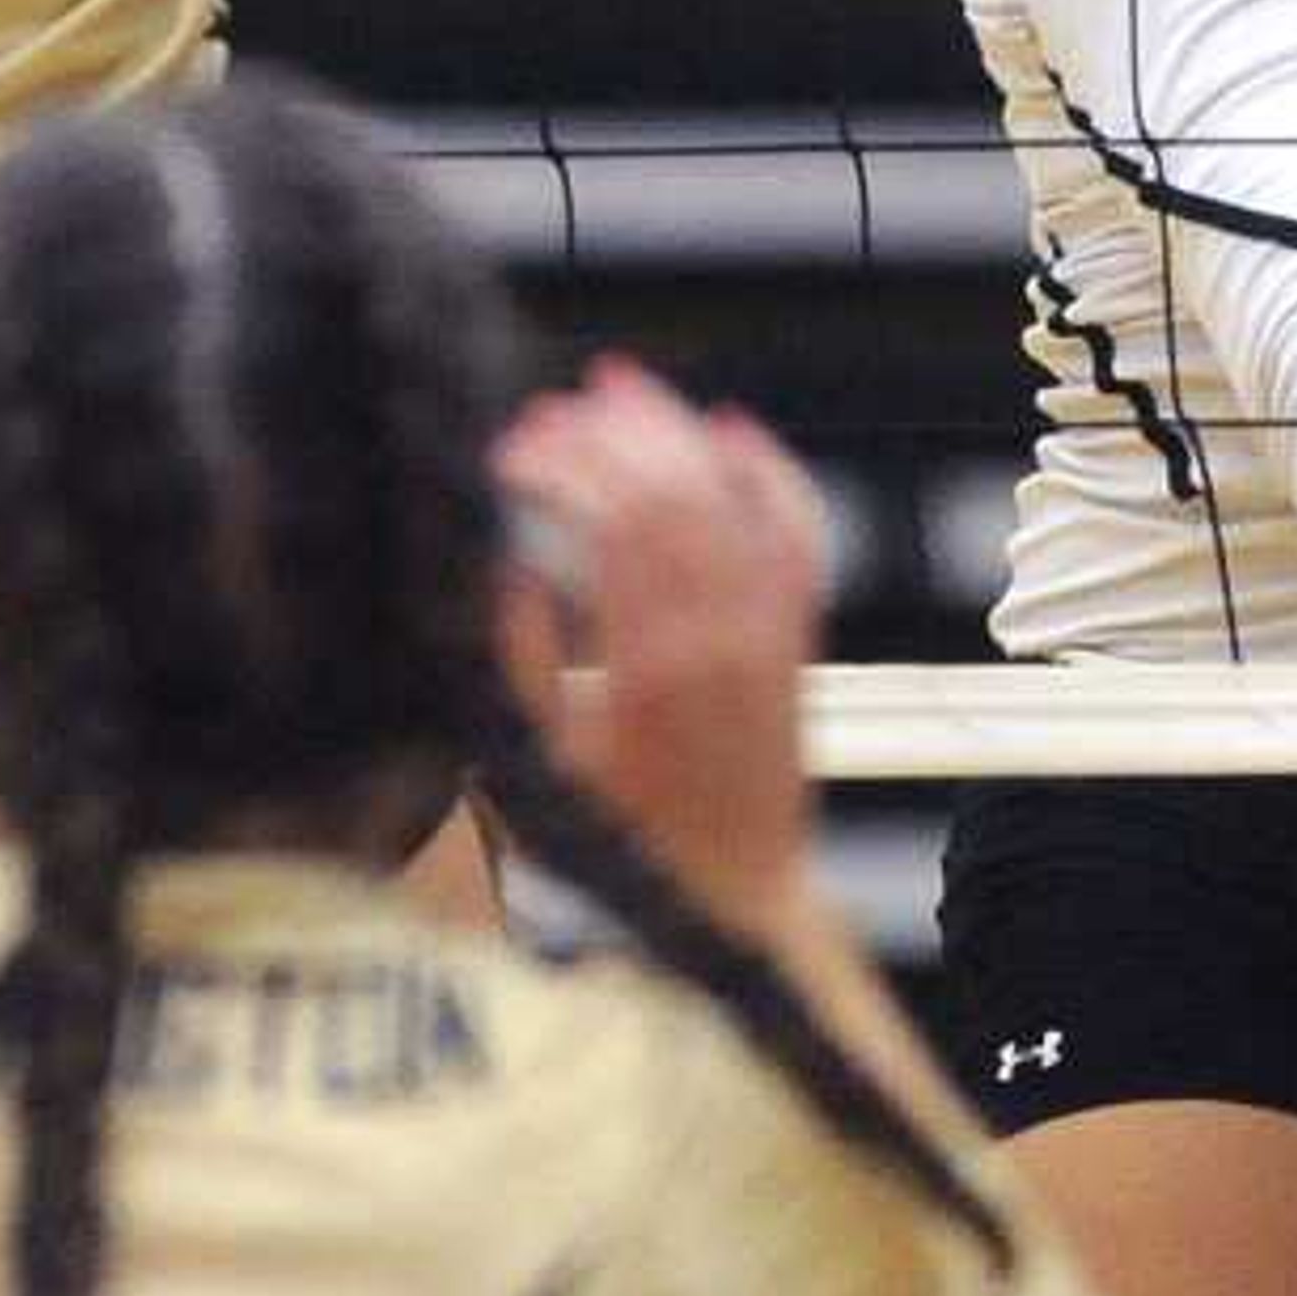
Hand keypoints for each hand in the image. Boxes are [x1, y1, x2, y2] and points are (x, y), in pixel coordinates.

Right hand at [494, 357, 828, 931]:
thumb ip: (518, 664)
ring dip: (672, 435)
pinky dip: (768, 477)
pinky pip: (795, 537)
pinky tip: (731, 430)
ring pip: (731, 500)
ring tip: (615, 389)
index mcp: (651, 671)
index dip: (562, 469)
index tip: (508, 453)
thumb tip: (501, 564)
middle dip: (606, 436)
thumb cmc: (624, 850)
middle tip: (547, 412)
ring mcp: (768, 637)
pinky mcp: (795, 641)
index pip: (614, 525)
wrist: (732, 906)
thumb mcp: (539, 770)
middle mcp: (723, 642)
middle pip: (673, 496)